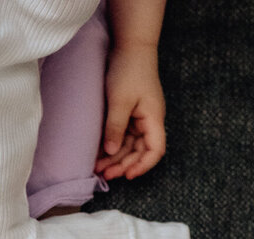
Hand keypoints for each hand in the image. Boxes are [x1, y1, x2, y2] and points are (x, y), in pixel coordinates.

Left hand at [95, 46, 166, 180]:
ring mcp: (140, 118)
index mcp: (153, 119)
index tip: (128, 175)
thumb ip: (116, 127)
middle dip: (123, 164)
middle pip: (140, 151)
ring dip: (115, 158)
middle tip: (104, 174)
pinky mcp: (130, 114)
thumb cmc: (129, 70)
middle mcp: (149, 122)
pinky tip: (100, 154)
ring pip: (129, 146)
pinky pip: (123, 136)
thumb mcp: (120, 100)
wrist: (130, 47)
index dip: (143, 166)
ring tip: (97, 169)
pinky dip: (112, 145)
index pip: (155, 150)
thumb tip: (111, 152)